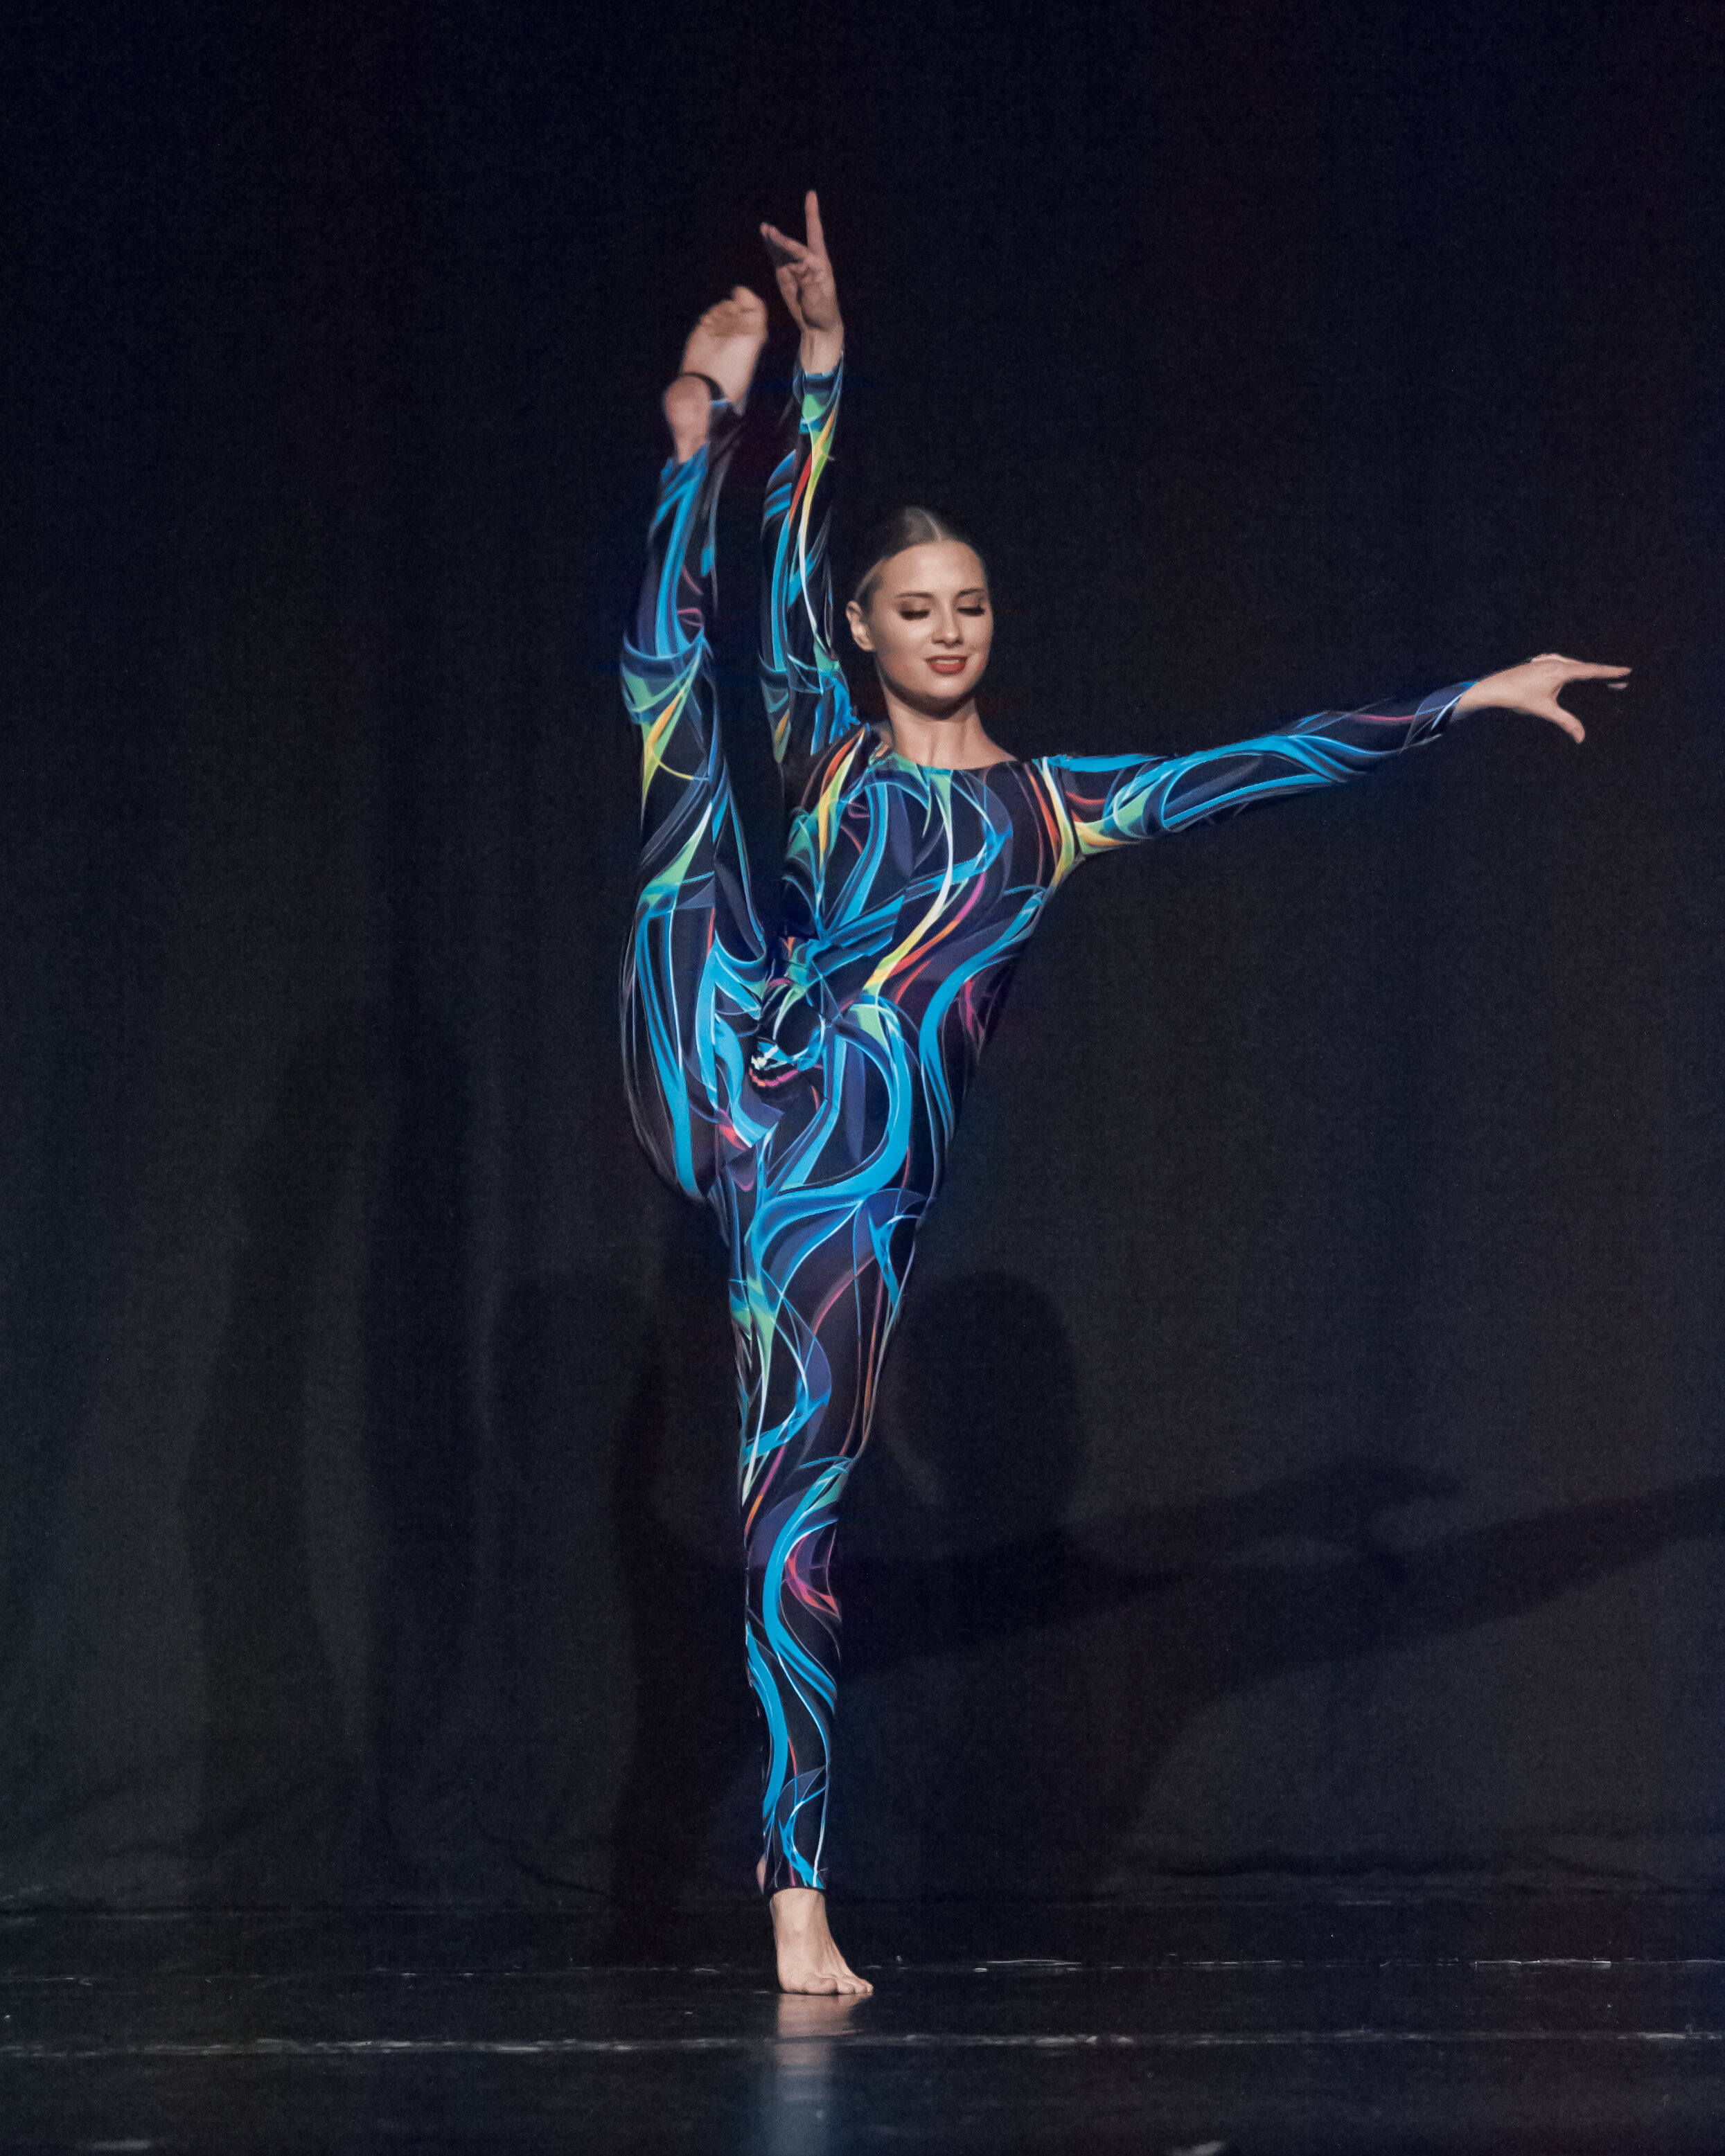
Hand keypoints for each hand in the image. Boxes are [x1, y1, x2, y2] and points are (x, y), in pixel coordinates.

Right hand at [760, 190, 842, 373]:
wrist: (818, 326)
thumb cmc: (823, 312)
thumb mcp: (818, 300)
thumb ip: (810, 283)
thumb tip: (800, 267)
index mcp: (820, 265)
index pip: (810, 243)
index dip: (807, 222)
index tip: (804, 206)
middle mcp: (808, 262)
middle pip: (794, 245)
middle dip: (783, 238)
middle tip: (769, 231)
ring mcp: (795, 267)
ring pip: (784, 249)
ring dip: (775, 239)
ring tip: (765, 228)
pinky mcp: (786, 274)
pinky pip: (777, 258)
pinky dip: (771, 247)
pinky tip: (766, 237)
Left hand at [1453, 653, 1630, 742]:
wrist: (1493, 688)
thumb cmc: (1517, 697)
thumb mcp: (1545, 710)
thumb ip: (1566, 722)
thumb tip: (1581, 737)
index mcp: (1561, 669)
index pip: (1592, 670)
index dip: (1611, 672)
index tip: (1627, 671)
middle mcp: (1556, 661)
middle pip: (1585, 667)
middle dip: (1602, 675)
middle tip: (1620, 681)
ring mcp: (1547, 660)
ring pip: (1574, 666)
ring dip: (1588, 673)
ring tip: (1602, 680)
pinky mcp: (1540, 662)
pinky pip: (1563, 665)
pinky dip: (1574, 672)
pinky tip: (1577, 677)